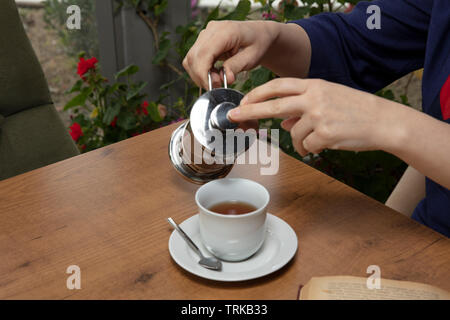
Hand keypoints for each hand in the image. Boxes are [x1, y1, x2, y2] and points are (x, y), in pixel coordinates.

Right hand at [183, 21, 279, 88]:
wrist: (259, 35)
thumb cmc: (258, 44)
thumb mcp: (252, 57)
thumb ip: (237, 66)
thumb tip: (225, 78)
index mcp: (225, 31)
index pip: (204, 53)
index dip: (203, 73)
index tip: (213, 87)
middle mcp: (211, 30)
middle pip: (193, 57)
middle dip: (201, 77)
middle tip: (218, 86)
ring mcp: (205, 34)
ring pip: (190, 59)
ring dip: (199, 75)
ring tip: (218, 79)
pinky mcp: (203, 41)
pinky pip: (193, 59)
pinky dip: (200, 70)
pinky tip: (214, 73)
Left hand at [229, 78, 400, 156]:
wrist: (384, 121)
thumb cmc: (356, 110)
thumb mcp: (329, 99)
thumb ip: (304, 107)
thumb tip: (284, 122)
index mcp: (314, 85)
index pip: (279, 85)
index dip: (258, 93)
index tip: (244, 99)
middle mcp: (314, 97)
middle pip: (274, 105)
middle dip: (250, 110)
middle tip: (234, 116)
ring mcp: (319, 115)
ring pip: (294, 134)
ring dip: (301, 141)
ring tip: (318, 139)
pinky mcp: (325, 134)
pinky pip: (307, 146)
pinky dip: (311, 149)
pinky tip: (325, 144)